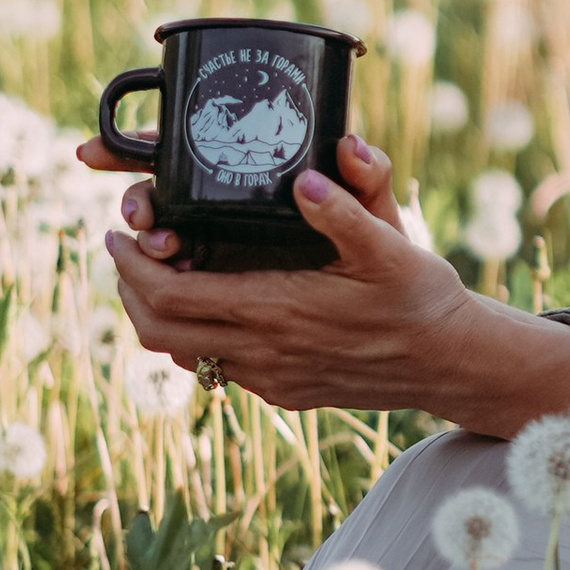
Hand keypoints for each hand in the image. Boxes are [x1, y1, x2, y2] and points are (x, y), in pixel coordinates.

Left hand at [87, 132, 484, 416]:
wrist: (450, 363)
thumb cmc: (421, 298)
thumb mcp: (390, 246)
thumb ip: (345, 209)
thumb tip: (305, 177)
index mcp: (277, 310)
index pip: (171, 296)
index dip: (130, 266)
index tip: (119, 232)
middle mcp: (264, 353)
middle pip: (158, 332)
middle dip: (129, 290)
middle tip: (128, 249)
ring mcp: (271, 379)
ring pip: (182, 354)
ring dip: (160, 315)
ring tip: (164, 270)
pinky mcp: (284, 392)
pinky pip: (219, 367)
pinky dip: (197, 335)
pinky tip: (217, 301)